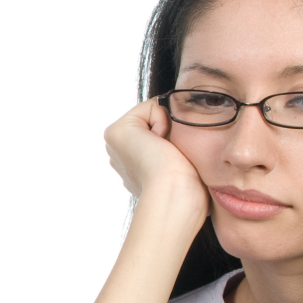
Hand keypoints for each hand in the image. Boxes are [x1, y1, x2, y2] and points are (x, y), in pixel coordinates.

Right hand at [105, 98, 208, 217]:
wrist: (176, 196)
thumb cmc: (187, 188)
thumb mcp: (183, 164)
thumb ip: (177, 148)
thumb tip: (180, 135)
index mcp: (133, 164)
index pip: (160, 134)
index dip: (175, 139)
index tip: (176, 160)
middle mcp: (120, 154)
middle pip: (155, 122)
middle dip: (168, 131)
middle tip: (171, 157)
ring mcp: (115, 144)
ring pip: (154, 115)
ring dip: (167, 128)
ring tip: (166, 153)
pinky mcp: (116, 132)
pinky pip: (151, 107)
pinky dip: (163, 120)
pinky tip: (161, 144)